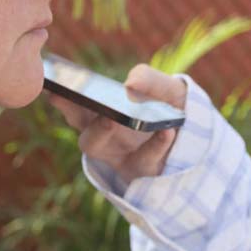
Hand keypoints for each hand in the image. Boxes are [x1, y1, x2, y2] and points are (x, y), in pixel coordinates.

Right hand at [48, 64, 187, 184]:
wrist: (196, 135)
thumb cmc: (169, 105)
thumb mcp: (164, 88)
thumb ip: (149, 79)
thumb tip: (130, 84)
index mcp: (103, 112)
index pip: (75, 106)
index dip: (62, 99)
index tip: (53, 88)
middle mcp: (105, 136)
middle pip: (82, 131)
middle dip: (75, 115)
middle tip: (80, 100)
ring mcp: (121, 156)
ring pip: (101, 149)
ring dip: (103, 132)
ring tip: (113, 118)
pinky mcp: (142, 171)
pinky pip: (144, 162)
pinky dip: (155, 145)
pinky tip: (167, 132)